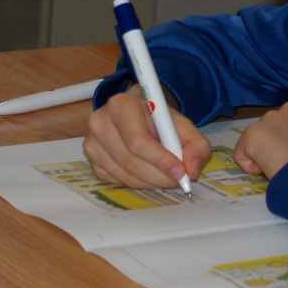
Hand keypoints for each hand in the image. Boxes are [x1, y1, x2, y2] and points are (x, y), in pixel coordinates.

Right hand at [83, 84, 211, 188]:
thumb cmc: (157, 118)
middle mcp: (99, 122)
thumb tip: (193, 169)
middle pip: (130, 161)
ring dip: (151, 182)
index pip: (137, 140)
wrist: (137, 113)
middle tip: (179, 180)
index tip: (180, 171)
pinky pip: (116, 180)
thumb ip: (195, 144)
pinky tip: (150, 174)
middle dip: (159, 176)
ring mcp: (92, 143)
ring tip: (167, 177)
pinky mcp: (92, 160)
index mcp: (120, 105)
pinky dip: (138, 183)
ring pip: (124, 175)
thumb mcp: (181, 123)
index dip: (160, 160)